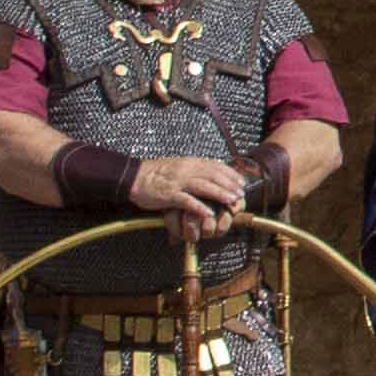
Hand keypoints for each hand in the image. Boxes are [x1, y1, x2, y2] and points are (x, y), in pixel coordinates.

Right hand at [129, 150, 249, 227]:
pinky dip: (199, 207)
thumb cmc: (157, 173)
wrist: (134, 177)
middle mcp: (187, 170)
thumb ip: (195, 168)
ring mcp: (178, 182)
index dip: (231, 174)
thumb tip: (212, 172)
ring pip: (204, 186)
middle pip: (213, 175)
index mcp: (191, 162)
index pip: (216, 166)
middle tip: (241, 193)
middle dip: (230, 185)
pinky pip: (186, 201)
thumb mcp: (180, 165)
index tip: (241, 182)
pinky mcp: (169, 194)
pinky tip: (209, 213)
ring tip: (232, 201)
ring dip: (220, 194)